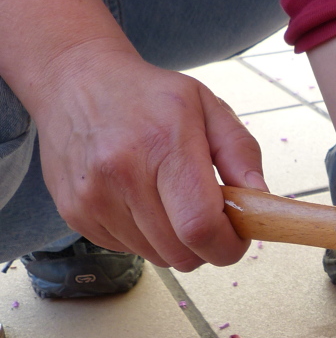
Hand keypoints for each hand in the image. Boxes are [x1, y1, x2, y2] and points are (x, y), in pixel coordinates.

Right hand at [32, 45, 266, 269]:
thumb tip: (261, 200)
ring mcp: (93, 198)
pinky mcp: (76, 214)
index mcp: (162, 145)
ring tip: (170, 200)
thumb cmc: (150, 96)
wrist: (73, 79)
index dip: (228, 245)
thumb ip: (241, 153)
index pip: (201, 227)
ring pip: (159, 258)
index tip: (238, 236)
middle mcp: (121, 174)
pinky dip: (146, 237)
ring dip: (176, 242)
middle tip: (208, 216)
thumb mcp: (207, 107)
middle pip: (182, 253)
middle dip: (207, 246)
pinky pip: (130, 251)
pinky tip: (140, 200)